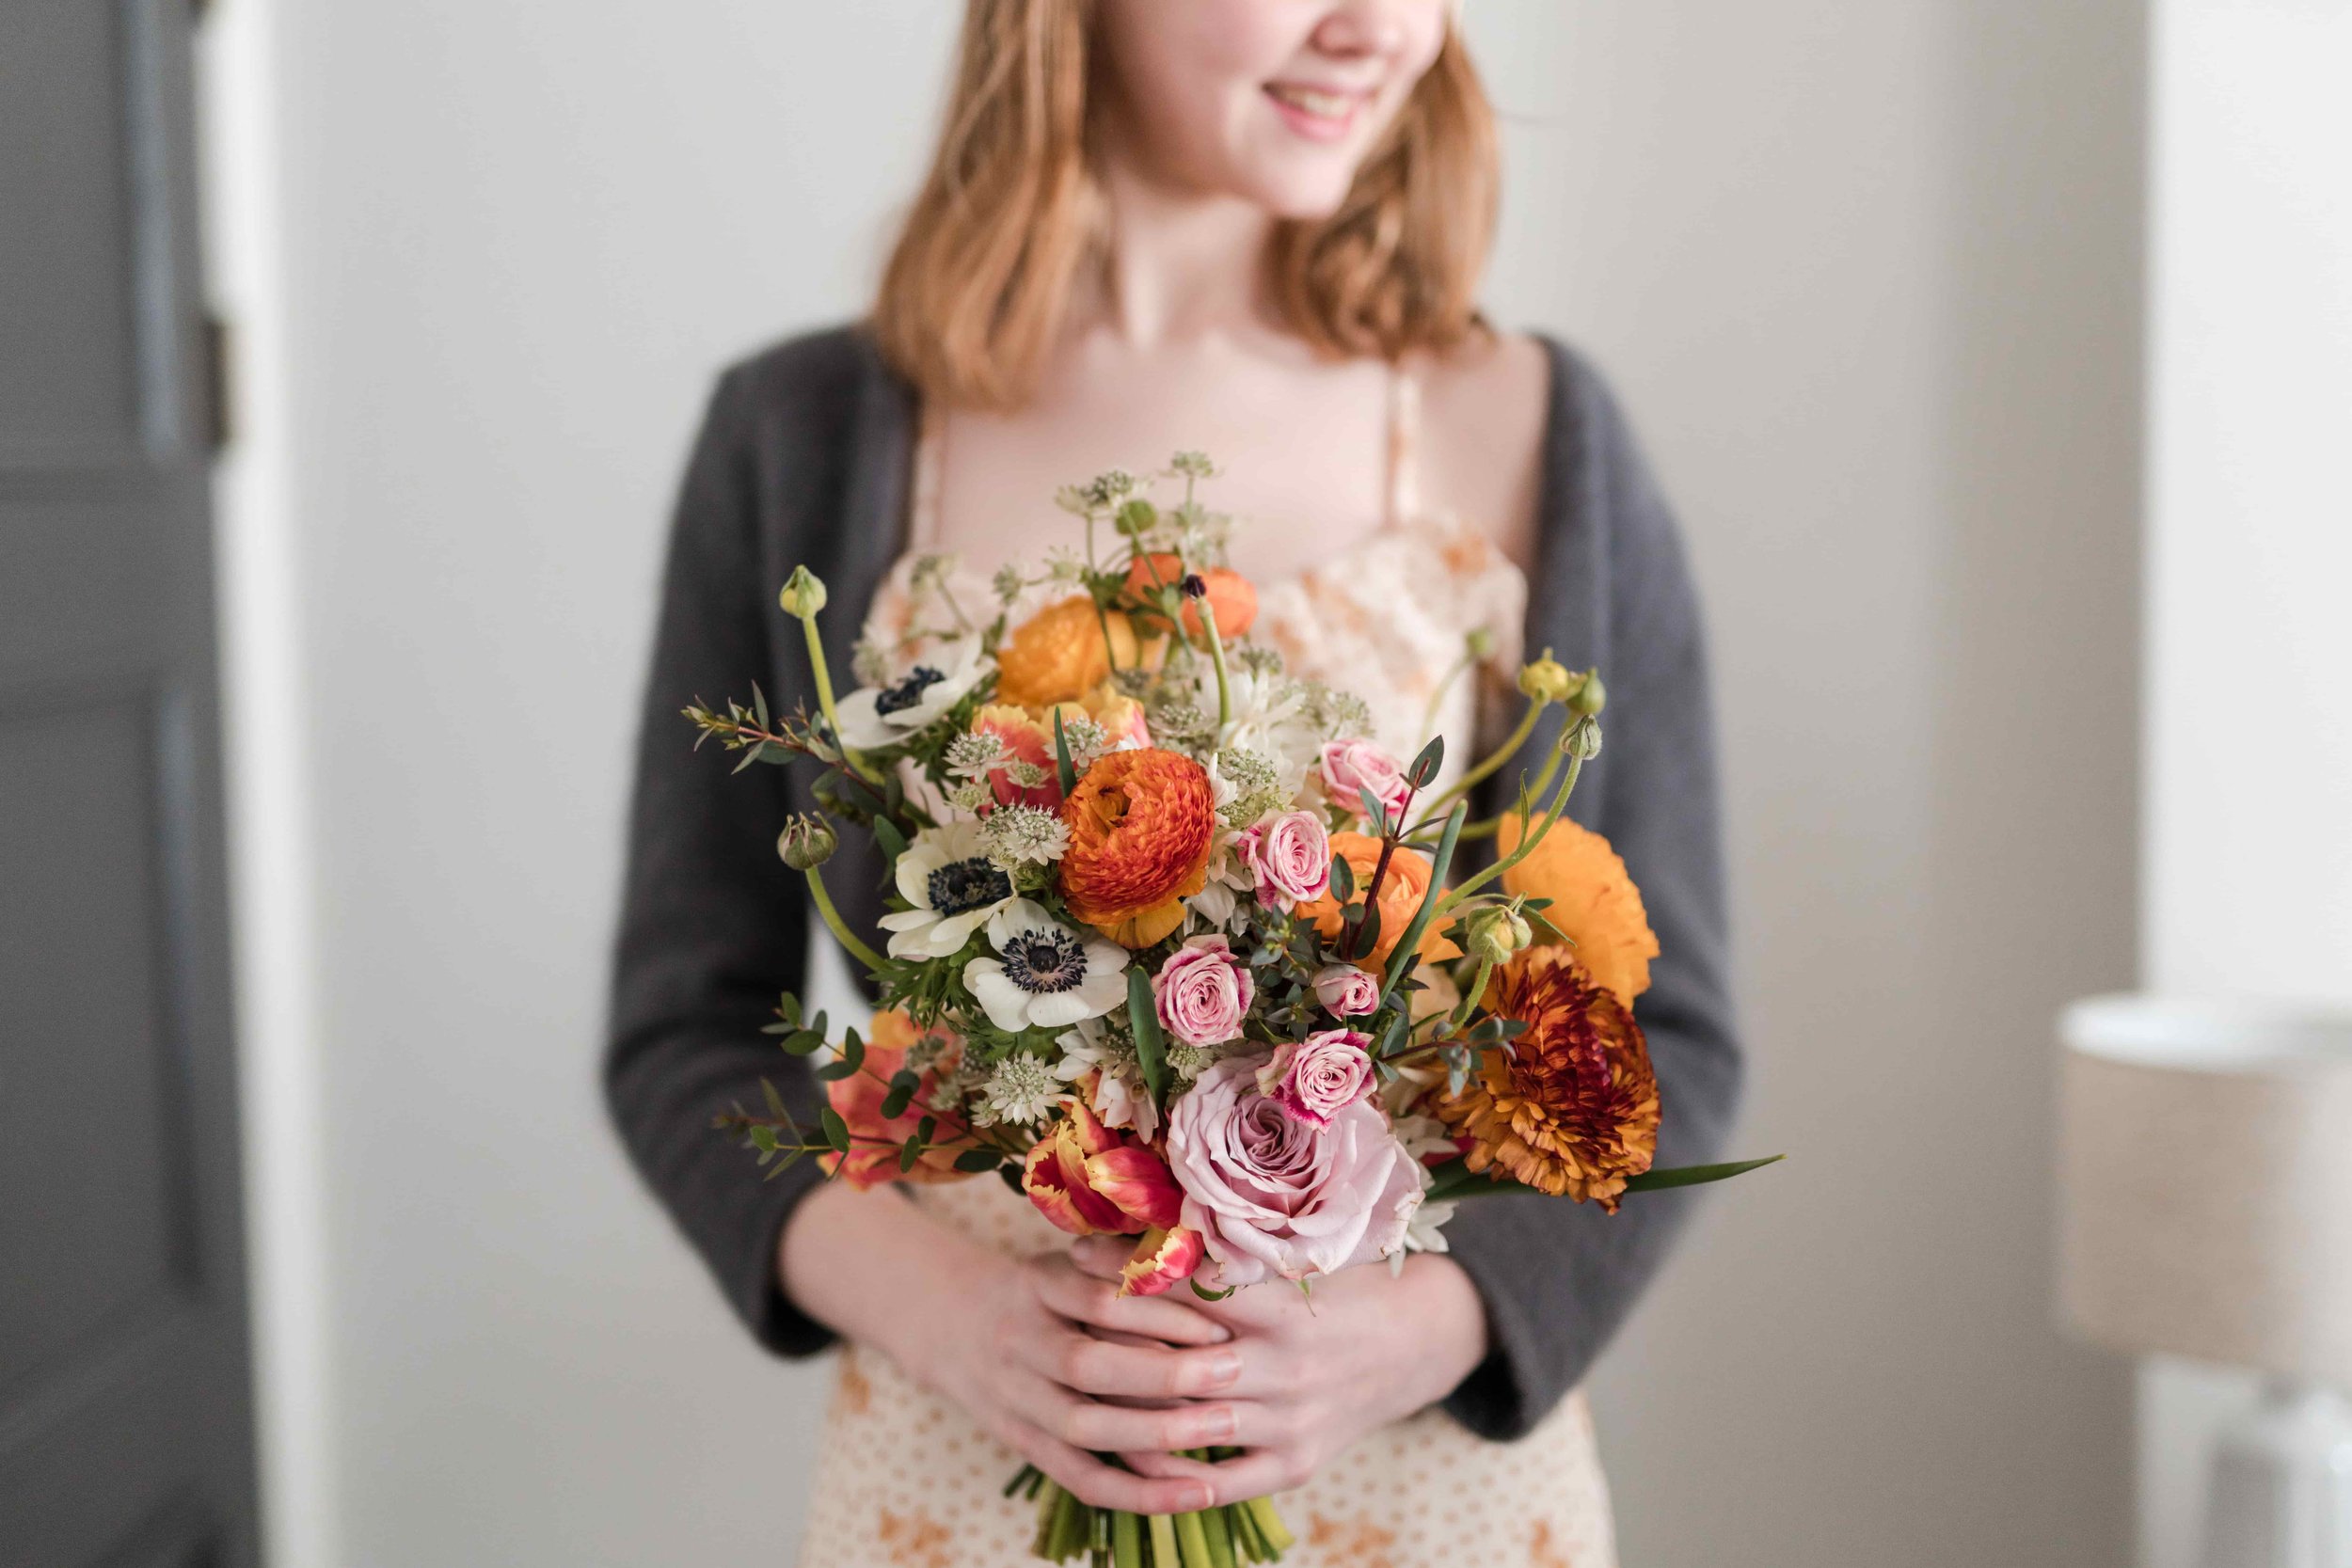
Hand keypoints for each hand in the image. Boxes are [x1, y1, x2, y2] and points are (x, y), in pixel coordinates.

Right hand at [779, 1180, 1243, 1512]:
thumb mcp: (1069, 1257)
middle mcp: (1021, 1341)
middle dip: (1163, 1370)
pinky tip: (1194, 1493)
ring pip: (1083, 1426)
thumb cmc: (1041, 1287)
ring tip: (1223, 1428)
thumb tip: (1214, 1273)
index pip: (1098, 1298)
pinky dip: (1138, 1493)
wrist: (949, 1322)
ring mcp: (1017, 1398)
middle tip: (1233, 1369)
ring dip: (1155, 1432)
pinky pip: (1081, 1477)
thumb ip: (1124, 1265)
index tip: (1223, 1316)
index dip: (1160, 1309)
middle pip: (1087, 1364)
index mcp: (1036, 1285)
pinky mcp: (1025, 1444)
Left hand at [1069, 1234, 1489, 1505]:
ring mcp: (1291, 1424)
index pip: (1194, 1289)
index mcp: (1287, 1309)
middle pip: (1183, 1363)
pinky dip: (1171, 1476)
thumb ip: (1235, 1242)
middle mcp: (1288, 1369)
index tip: (1079, 1252)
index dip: (1133, 1270)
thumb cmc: (1342, 1285)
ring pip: (1191, 1426)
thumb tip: (1154, 1202)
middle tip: (1059, 1324)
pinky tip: (1123, 1456)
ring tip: (1074, 1390)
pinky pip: (1222, 1482)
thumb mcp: (1302, 1253)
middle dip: (1117, 1345)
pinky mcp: (1294, 1465)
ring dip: (1128, 1411)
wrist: (1414, 1346)